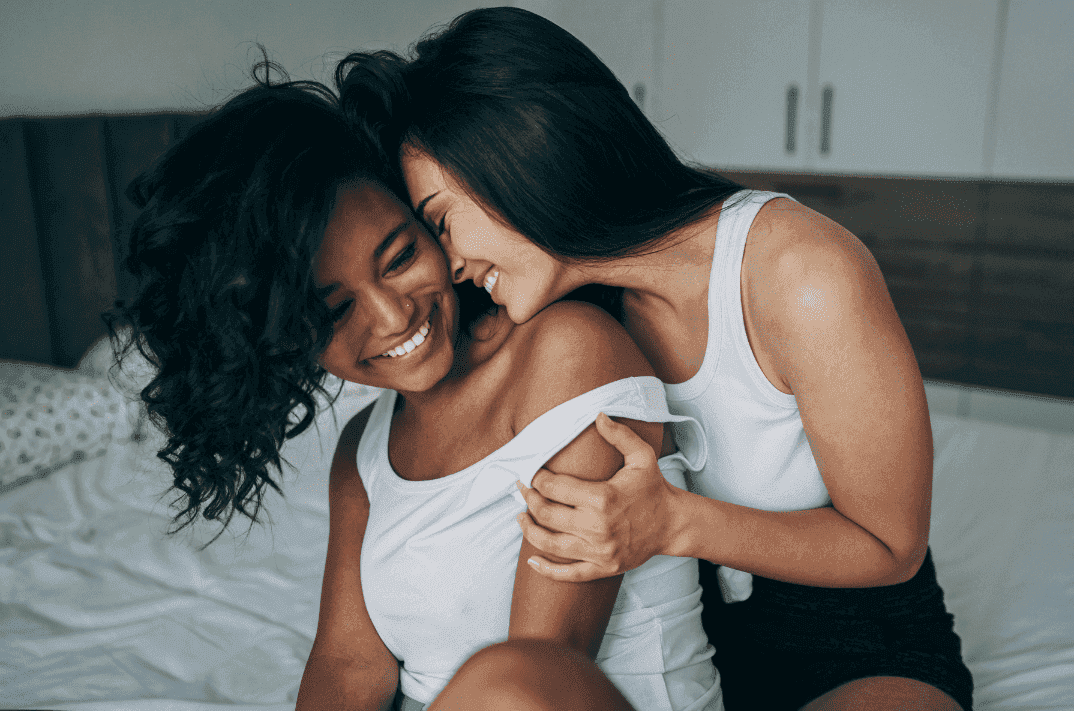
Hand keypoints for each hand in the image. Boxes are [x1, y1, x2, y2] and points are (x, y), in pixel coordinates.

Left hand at [516, 413, 679, 582]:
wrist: (673, 524)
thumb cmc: (654, 488)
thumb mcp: (641, 456)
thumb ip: (618, 435)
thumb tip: (597, 414)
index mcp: (602, 497)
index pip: (554, 487)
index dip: (536, 478)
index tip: (530, 473)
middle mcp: (597, 526)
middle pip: (546, 514)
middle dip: (528, 499)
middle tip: (522, 489)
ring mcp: (599, 550)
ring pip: (550, 544)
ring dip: (529, 530)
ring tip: (521, 517)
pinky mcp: (602, 567)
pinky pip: (568, 574)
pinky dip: (546, 569)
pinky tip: (531, 560)